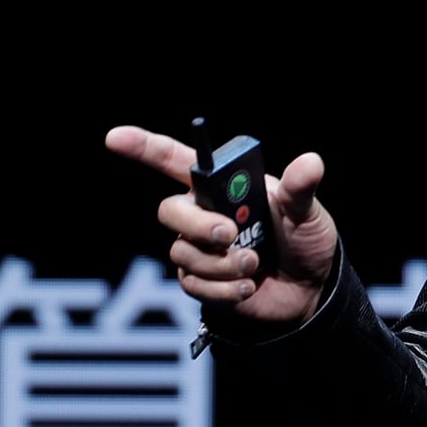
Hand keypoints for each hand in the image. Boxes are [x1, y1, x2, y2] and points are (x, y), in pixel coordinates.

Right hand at [104, 125, 337, 323]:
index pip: (175, 161)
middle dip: (197, 224)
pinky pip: (193, 284)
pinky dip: (224, 288)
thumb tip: (310, 163)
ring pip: (183, 252)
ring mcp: (199, 249)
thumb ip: (300, 189)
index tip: (116, 137)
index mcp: (224, 186)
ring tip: (254, 263)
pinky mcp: (200, 281)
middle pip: (171, 211)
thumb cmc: (305, 240)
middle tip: (229, 234)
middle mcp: (204, 213)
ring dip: (221, 263)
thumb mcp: (307, 212)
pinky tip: (248, 286)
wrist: (310, 289)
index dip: (143, 147)